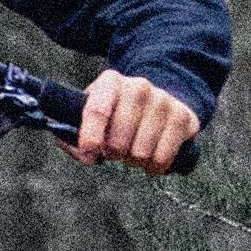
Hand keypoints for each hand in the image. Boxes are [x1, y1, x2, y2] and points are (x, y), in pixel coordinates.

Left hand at [74, 70, 198, 174]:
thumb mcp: (96, 109)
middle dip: (113, 154)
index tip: (88, 157)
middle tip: (114, 152)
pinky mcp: (182, 118)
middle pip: (119, 139)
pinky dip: (154, 168)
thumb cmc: (119, 110)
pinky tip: (150, 164)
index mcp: (111, 82)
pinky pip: (163, 158)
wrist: (161, 97)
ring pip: (141, 152)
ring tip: (132, 153)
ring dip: (133, 162)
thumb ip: (75, 129)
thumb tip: (68, 144)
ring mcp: (162, 101)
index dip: (89, 138)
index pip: (96, 111)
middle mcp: (138, 87)